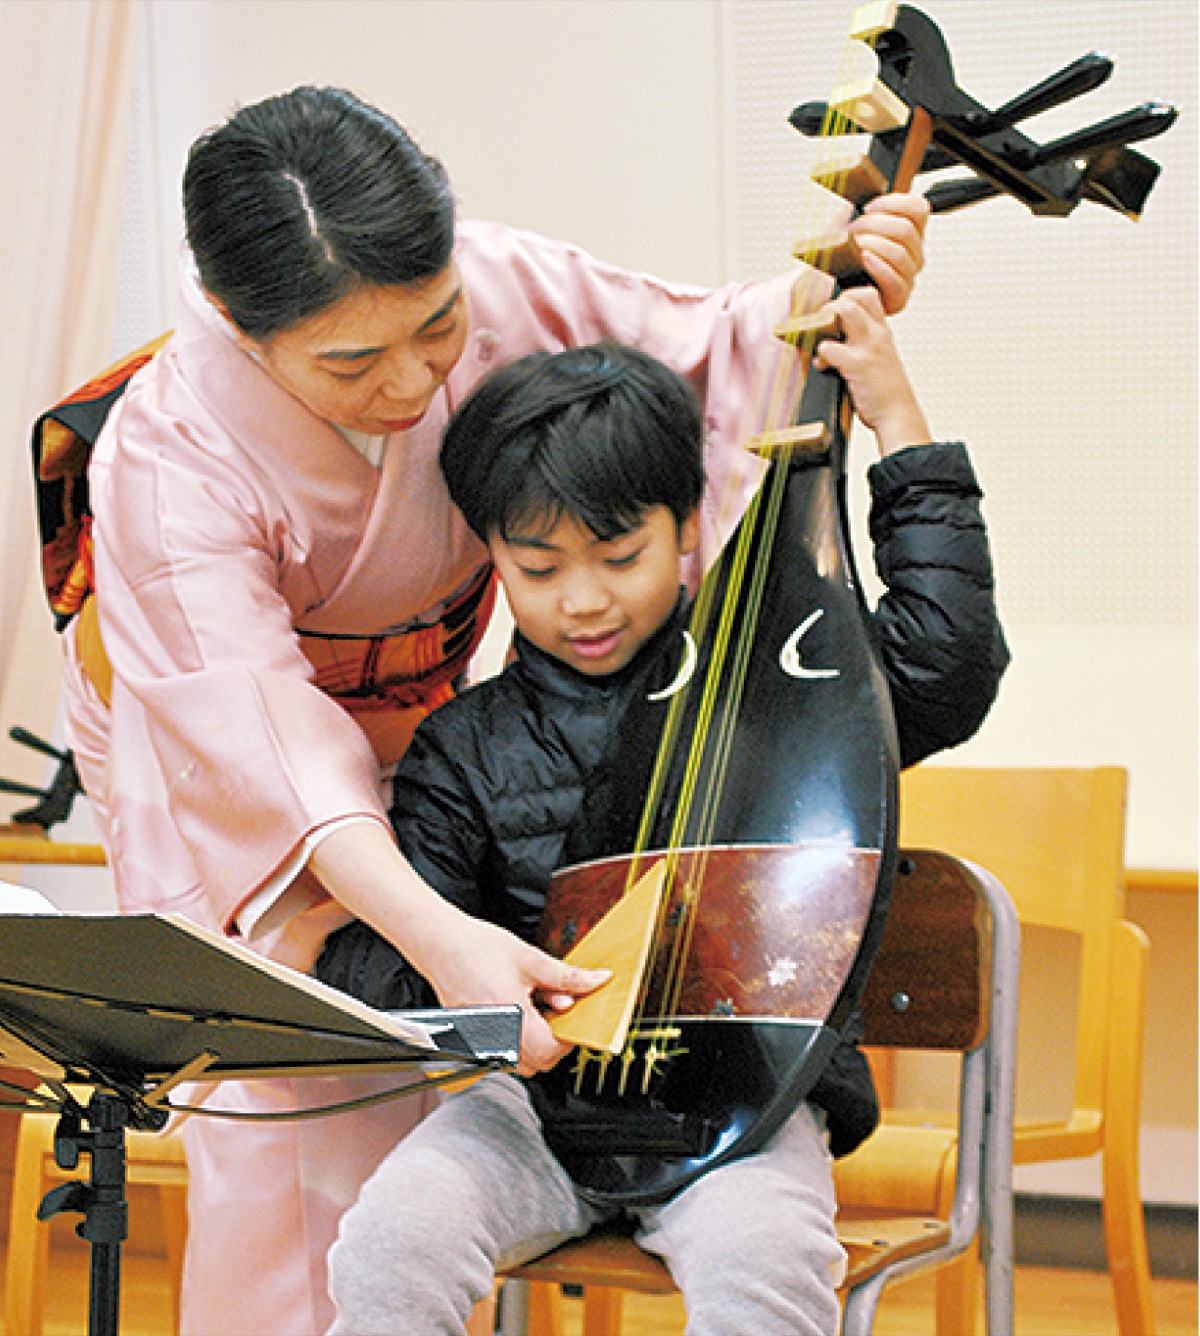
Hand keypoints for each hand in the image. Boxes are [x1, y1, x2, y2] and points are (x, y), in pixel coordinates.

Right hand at [427, 912, 609, 1075]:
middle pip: (538, 1062)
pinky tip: (514, 1012)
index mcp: (511, 1016)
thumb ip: (566, 977)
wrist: (441, 945)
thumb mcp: (531, 959)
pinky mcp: (472, 1041)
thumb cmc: (477, 949)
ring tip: (530, 1009)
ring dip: (535, 1043)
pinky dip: (516, 1040)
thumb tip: (597, 981)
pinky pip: (504, 1054)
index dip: (568, 1036)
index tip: (572, 1019)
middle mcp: (493, 1036)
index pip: (550, 1050)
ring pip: (521, 1062)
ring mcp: (481, 1042)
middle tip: (552, 1009)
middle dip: (553, 1040)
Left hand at [811, 287, 929, 455]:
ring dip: (824, 324)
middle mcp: (877, 334)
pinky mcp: (857, 365)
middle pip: (853, 296)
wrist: (898, 415)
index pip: (868, 296)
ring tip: (822, 342)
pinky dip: (820, 356)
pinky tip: (823, 367)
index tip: (835, 319)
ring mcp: (868, 347)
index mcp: (882, 332)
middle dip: (831, 307)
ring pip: (843, 311)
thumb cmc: (885, 392)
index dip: (848, 299)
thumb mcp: (880, 360)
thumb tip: (835, 340)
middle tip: (823, 329)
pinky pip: (829, 347)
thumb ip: (863, 346)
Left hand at [849, 192, 929, 314]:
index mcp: (909, 232)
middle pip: (906, 230)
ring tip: (855, 247)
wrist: (827, 287)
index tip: (868, 207)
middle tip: (854, 231)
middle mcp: (914, 254)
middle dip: (876, 226)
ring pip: (900, 254)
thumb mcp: (851, 225)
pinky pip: (896, 280)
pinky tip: (864, 260)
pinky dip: (878, 267)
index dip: (894, 203)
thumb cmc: (840, 256)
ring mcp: (908, 277)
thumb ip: (866, 209)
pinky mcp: (898, 299)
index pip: (918, 209)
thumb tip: (868, 191)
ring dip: (873, 246)